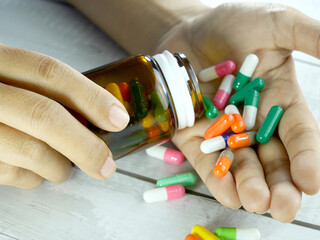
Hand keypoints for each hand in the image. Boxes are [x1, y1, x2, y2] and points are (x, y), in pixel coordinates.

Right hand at [0, 43, 128, 188]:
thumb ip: (48, 91)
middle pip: (44, 117)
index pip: (50, 74)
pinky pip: (11, 174)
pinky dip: (34, 177)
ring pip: (30, 152)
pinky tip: (36, 170)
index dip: (91, 97)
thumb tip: (100, 115)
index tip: (118, 118)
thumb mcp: (15, 78)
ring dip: (60, 166)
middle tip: (105, 164)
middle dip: (85, 146)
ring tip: (65, 166)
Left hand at [152, 3, 319, 221]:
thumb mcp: (276, 24)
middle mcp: (253, 122)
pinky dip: (216, 177)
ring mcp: (222, 131)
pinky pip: (206, 160)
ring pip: (240, 165)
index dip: (307, 159)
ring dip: (248, 185)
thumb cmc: (232, 25)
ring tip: (254, 201)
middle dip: (279, 184)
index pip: (299, 136)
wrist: (188, 30)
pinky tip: (227, 194)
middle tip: (283, 208)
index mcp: (279, 101)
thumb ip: (311, 37)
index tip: (312, 182)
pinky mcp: (193, 134)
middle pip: (272, 159)